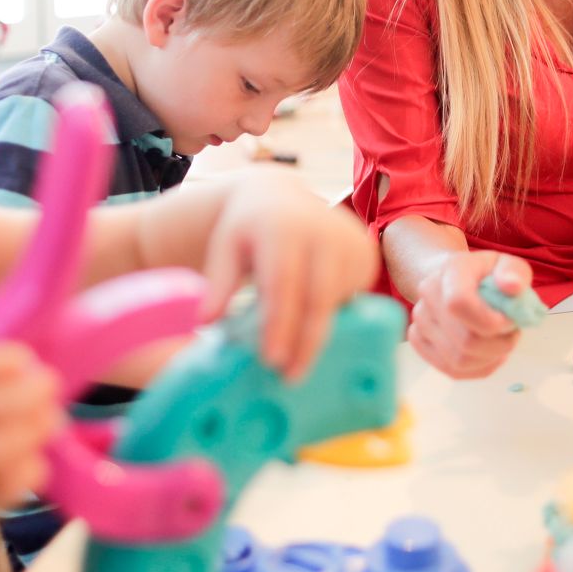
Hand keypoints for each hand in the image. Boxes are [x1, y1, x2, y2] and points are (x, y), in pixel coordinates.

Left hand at [201, 171, 379, 381]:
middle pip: (318, 297)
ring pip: (338, 300)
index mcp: (283, 226)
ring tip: (298, 356)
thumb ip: (218, 282)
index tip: (271, 359)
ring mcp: (350, 239)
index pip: (283, 283)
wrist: (279, 195)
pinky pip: (355, 295)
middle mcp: (323, 229)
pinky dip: (337, 315)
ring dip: (319, 332)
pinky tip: (314, 324)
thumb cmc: (248, 228)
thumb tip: (206, 320)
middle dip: (306, 341)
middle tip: (291, 376)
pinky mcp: (366, 251)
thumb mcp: (225, 248)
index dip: (279, 323)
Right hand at [408, 251, 529, 378]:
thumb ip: (515, 273)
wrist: (456, 281)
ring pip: (459, 360)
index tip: (510, 322)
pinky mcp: (419, 341)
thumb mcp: (509, 265)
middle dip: (498, 344)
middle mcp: (429, 293)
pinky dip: (478, 368)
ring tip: (501, 341)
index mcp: (452, 270)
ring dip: (490, 357)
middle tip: (512, 332)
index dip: (490, 322)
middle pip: (464, 340)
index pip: (459, 303)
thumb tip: (512, 287)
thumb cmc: (488, 276)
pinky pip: (452, 370)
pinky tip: (488, 352)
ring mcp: (420, 319)